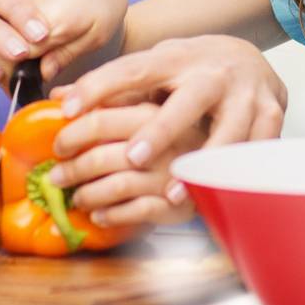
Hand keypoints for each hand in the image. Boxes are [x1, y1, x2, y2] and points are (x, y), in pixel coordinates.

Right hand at [0, 0, 137, 83]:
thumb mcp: (97, 35)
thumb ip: (65, 56)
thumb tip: (41, 74)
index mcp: (53, 20)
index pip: (11, 59)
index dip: (11, 76)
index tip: (15, 86)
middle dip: (3, 56)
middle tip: (18, 65)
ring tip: (19, 40)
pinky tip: (17, 18)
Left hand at [46, 102, 206, 226]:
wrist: (247, 117)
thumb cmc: (189, 106)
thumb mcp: (153, 90)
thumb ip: (108, 96)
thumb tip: (60, 95)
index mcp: (156, 108)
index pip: (103, 118)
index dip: (73, 132)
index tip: (57, 143)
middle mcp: (170, 132)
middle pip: (106, 155)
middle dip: (75, 168)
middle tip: (57, 174)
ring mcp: (177, 166)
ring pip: (120, 184)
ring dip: (90, 194)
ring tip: (78, 196)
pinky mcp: (185, 196)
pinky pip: (140, 210)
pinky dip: (113, 214)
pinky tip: (101, 213)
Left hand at [52, 33, 286, 172]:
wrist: (249, 56)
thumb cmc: (190, 70)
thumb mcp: (152, 68)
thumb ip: (111, 86)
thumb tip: (57, 98)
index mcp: (175, 59)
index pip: (132, 71)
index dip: (99, 87)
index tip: (67, 110)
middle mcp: (211, 74)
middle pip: (187, 101)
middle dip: (161, 130)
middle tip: (132, 157)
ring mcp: (245, 95)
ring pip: (228, 130)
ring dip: (200, 162)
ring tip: (173, 191)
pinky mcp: (271, 115)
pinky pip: (257, 147)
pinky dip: (236, 172)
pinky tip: (215, 191)